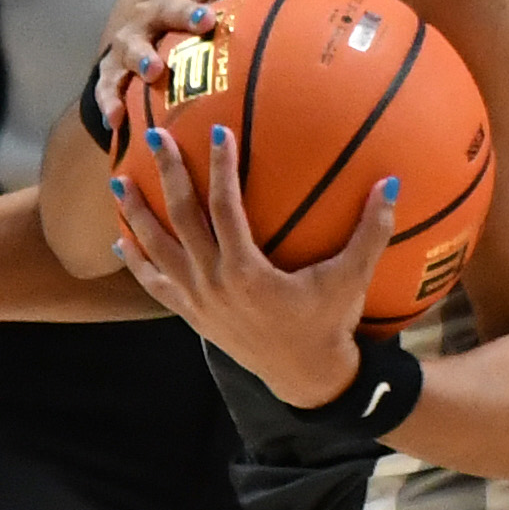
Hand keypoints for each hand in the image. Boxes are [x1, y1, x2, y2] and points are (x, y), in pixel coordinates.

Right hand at [93, 0, 284, 115]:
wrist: (135, 50)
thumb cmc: (187, 33)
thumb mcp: (217, 15)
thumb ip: (256, 4)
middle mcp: (152, 12)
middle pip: (167, 5)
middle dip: (184, 11)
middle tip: (205, 21)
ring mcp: (129, 41)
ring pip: (132, 44)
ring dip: (142, 56)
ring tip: (155, 71)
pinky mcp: (111, 71)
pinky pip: (107, 85)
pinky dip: (110, 100)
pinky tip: (118, 118)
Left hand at [114, 116, 397, 410]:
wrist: (306, 378)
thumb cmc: (330, 324)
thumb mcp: (352, 279)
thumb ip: (371, 231)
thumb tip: (390, 184)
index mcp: (247, 271)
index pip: (226, 207)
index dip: (220, 167)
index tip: (217, 132)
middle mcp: (214, 283)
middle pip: (181, 219)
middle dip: (167, 176)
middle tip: (155, 138)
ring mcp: (198, 301)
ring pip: (157, 250)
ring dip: (136, 216)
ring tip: (119, 184)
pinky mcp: (192, 316)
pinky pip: (155, 286)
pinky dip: (137, 264)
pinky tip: (121, 242)